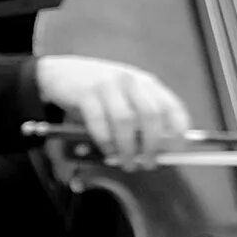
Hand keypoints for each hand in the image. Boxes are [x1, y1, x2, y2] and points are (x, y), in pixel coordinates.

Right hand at [36, 55, 192, 166]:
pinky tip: (108, 151)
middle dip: (152, 145)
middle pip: (150, 115)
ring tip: (127, 163)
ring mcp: (107, 85)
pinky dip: (106, 142)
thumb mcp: (125, 97)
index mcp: (146, 83)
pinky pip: (99, 123)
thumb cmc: (97, 91)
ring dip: (128, 148)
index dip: (179, 131)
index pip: (172, 107)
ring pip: (125, 121)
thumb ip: (143, 118)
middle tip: (148, 163)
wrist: (57, 73)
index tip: (177, 151)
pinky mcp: (84, 93)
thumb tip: (161, 150)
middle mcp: (129, 81)